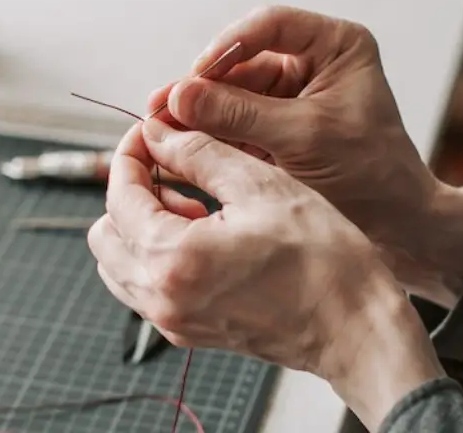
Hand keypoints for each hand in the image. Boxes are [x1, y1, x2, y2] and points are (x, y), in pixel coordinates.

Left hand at [89, 118, 443, 429]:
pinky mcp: (190, 330)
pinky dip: (158, 253)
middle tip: (174, 166)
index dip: (131, 152)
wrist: (356, 329)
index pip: (119, 194)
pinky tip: (206, 232)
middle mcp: (162, 298)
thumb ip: (199, 153)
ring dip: (143, 224)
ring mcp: (174, 320)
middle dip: (132, 190)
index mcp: (172, 259)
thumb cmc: (323, 262)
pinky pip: (146, 286)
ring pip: (121, 262)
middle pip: (107, 232)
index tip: (155, 131)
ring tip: (194, 201)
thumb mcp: (262, 186)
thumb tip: (158, 133)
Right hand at [147, 6, 462, 306]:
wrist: (399, 229)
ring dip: (201, 113)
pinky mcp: (282, 128)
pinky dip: (212, 134)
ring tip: (161, 128)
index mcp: (337, 46)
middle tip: (161, 106)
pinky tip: (180, 145)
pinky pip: (238, 122)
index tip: (193, 78)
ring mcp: (296, 96)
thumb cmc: (371, 176)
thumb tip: (179, 96)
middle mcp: (315, 62)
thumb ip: (240, 114)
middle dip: (203, 87)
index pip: (269, 26)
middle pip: (244, 60)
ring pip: (235, 93)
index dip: (226, 48)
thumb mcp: (303, 138)